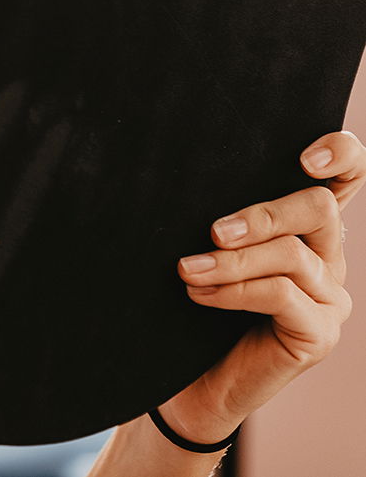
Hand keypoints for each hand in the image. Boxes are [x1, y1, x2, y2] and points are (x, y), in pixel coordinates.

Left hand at [160, 131, 361, 442]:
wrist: (191, 379)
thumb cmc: (195, 300)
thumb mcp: (210, 247)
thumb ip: (223, 217)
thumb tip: (193, 173)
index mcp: (307, 226)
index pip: (347, 176)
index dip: (341, 156)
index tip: (304, 157)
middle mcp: (329, 257)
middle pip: (320, 208)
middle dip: (263, 214)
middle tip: (212, 231)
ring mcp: (329, 297)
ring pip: (292, 255)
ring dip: (231, 260)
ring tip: (187, 270)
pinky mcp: (318, 334)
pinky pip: (281, 295)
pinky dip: (234, 290)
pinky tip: (197, 293)